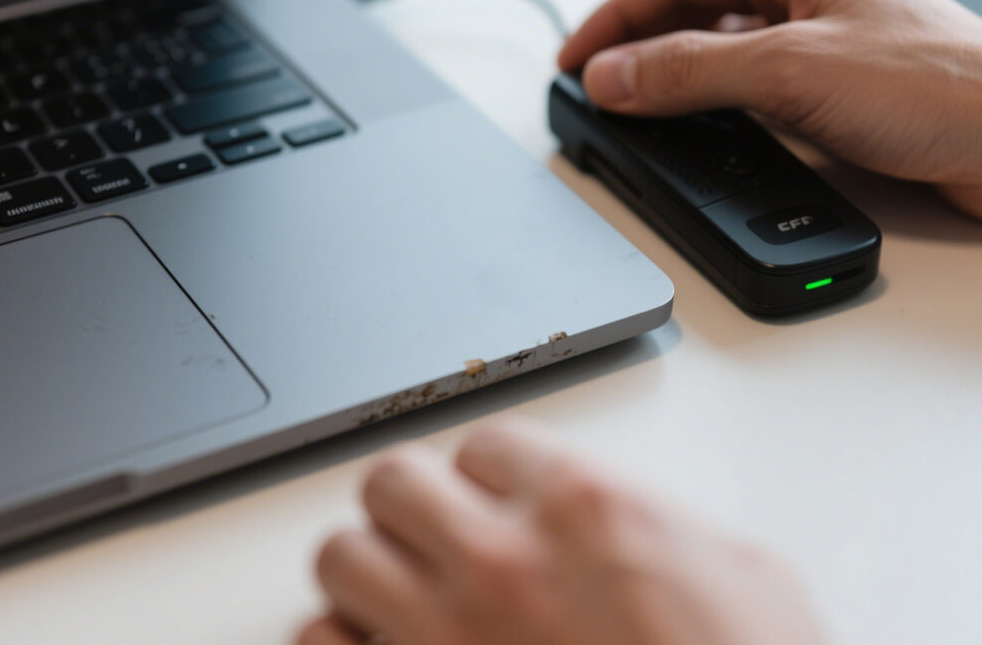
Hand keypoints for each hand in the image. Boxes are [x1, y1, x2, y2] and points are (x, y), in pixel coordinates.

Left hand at [298, 420, 826, 644]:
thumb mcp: (750, 577)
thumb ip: (666, 523)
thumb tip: (628, 519)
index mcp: (585, 508)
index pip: (484, 444)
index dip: (492, 474)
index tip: (500, 499)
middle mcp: (502, 561)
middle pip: (392, 481)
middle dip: (412, 503)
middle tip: (439, 533)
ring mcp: (446, 636)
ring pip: (341, 555)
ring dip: (369, 568)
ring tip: (404, 592)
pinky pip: (319, 644)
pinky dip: (339, 642)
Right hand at [557, 0, 981, 219]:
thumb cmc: (940, 86)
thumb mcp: (789, 69)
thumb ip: (691, 72)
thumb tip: (613, 75)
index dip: (616, 18)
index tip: (576, 59)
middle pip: (694, 12)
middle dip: (638, 47)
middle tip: (595, 85)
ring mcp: (822, 45)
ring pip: (721, 54)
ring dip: (673, 79)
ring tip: (633, 108)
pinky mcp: (834, 94)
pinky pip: (749, 92)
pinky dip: (711, 110)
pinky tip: (697, 132)